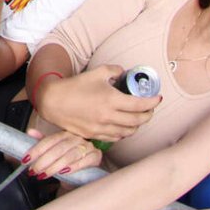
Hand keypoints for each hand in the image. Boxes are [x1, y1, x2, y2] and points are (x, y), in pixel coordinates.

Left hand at [23, 129, 102, 180]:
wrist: (85, 173)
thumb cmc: (68, 160)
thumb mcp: (54, 152)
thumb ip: (42, 142)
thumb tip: (30, 132)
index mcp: (64, 134)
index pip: (48, 141)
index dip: (36, 150)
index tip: (26, 159)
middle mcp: (76, 138)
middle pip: (58, 149)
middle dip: (43, 161)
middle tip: (34, 170)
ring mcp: (87, 146)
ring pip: (69, 155)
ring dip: (55, 166)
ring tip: (44, 174)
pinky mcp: (96, 156)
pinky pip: (84, 161)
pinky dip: (73, 167)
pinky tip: (64, 173)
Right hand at [31, 64, 160, 140]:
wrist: (53, 101)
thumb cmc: (74, 86)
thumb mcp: (95, 73)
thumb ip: (113, 70)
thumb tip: (123, 72)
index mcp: (111, 100)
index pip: (141, 105)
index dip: (153, 102)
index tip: (157, 98)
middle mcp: (109, 116)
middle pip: (139, 121)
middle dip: (148, 115)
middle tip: (150, 109)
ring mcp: (102, 128)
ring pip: (129, 132)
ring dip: (137, 125)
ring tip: (138, 119)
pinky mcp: (95, 135)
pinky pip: (116, 138)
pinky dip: (123, 133)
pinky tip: (122, 127)